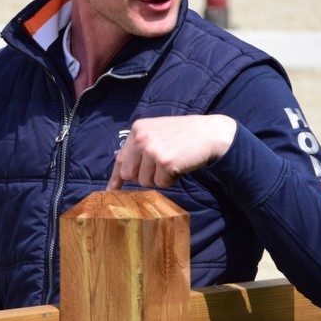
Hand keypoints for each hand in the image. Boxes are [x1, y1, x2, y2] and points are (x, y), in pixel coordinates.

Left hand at [108, 115, 236, 189]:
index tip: (110, 191)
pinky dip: (171, 180)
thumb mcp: (158, 133)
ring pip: (146, 181)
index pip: (120, 158)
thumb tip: (124, 174)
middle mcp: (141, 138)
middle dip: (144, 177)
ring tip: (173, 162)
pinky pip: (162, 184)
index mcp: (137, 130)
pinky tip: (180, 165)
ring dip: (160, 178)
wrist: (210, 133)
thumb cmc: (185, 135)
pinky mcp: (165, 162)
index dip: (115, 177)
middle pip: (130, 175)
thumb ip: (141, 148)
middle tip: (161, 167)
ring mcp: (152, 150)